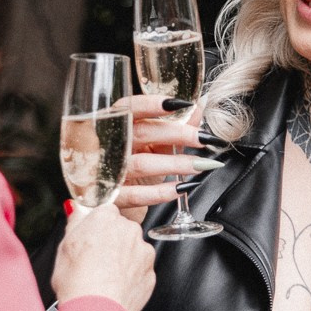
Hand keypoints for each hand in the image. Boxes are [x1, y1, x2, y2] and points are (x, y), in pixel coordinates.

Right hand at [51, 201, 157, 310]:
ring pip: (133, 250)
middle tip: (95, 260)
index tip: (91, 237)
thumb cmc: (78, 281)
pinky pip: (140, 270)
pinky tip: (114, 287)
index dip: (96, 226)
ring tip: (104, 277)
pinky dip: (130, 277)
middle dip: (112, 241)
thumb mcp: (63, 246)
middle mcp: (129, 230)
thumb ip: (74, 223)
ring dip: (123, 259)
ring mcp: (143, 252)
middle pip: (122, 229)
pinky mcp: (150, 273)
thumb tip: (75, 210)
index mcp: (106, 218)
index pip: (105, 211)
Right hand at [114, 94, 219, 217]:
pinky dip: (161, 192)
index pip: (128, 108)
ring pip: (141, 164)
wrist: (111, 206)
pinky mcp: (111, 198)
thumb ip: (172, 126)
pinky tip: (181, 188)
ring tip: (201, 164)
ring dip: (175, 163)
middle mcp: (106, 146)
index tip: (181, 104)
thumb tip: (198, 108)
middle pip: (141, 133)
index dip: (152, 104)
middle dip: (177, 134)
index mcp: (113, 126)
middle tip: (203, 138)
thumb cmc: (132, 168)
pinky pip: (137, 195)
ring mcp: (106, 172)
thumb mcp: (151, 145)